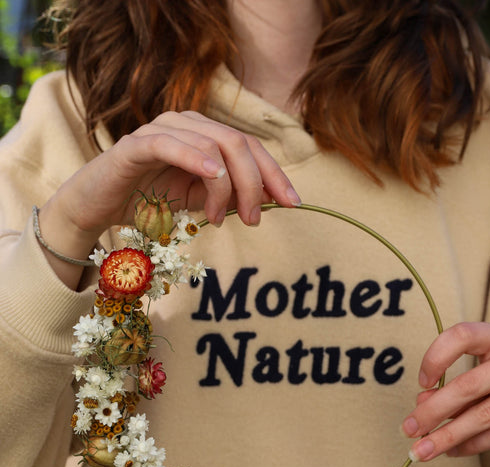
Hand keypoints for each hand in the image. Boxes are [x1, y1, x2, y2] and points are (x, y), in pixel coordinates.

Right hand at [38, 111, 300, 285]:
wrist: (98, 208)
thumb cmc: (149, 202)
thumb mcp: (198, 201)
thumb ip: (229, 195)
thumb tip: (267, 199)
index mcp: (205, 136)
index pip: (250, 148)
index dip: (274, 174)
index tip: (292, 203)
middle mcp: (187, 125)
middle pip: (238, 144)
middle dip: (254, 183)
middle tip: (256, 219)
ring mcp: (161, 130)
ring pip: (212, 145)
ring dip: (226, 185)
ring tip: (221, 217)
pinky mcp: (135, 144)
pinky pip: (170, 142)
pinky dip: (195, 156)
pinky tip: (211, 175)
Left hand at [401, 322, 489, 460]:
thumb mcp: (484, 361)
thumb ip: (454, 379)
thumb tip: (422, 404)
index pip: (462, 336)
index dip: (435, 358)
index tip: (421, 382)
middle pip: (469, 386)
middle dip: (433, 412)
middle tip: (409, 429)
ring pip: (483, 416)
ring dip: (447, 437)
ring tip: (422, 450)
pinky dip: (471, 445)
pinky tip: (451, 450)